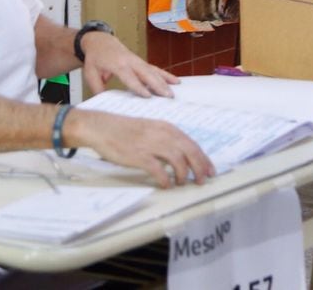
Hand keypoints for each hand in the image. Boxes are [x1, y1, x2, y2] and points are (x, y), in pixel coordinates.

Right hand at [67, 109, 216, 188]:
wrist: (102, 127)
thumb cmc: (125, 129)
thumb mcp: (150, 128)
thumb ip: (166, 138)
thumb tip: (181, 154)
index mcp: (166, 127)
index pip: (192, 144)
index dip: (203, 159)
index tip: (210, 170)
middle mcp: (162, 134)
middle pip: (190, 152)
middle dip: (199, 168)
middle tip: (202, 180)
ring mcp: (150, 145)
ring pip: (178, 161)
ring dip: (183, 175)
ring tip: (181, 183)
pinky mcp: (139, 156)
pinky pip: (159, 170)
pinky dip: (165, 179)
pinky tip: (166, 185)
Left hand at [78, 31, 177, 98]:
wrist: (99, 41)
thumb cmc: (95, 58)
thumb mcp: (90, 73)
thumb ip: (97, 88)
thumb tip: (104, 102)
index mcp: (117, 64)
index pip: (129, 76)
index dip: (139, 86)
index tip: (148, 96)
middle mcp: (130, 61)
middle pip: (146, 73)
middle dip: (157, 85)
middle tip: (167, 96)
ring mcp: (137, 60)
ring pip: (153, 71)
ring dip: (164, 82)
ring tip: (173, 93)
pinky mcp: (141, 62)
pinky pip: (155, 68)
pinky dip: (165, 75)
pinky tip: (175, 81)